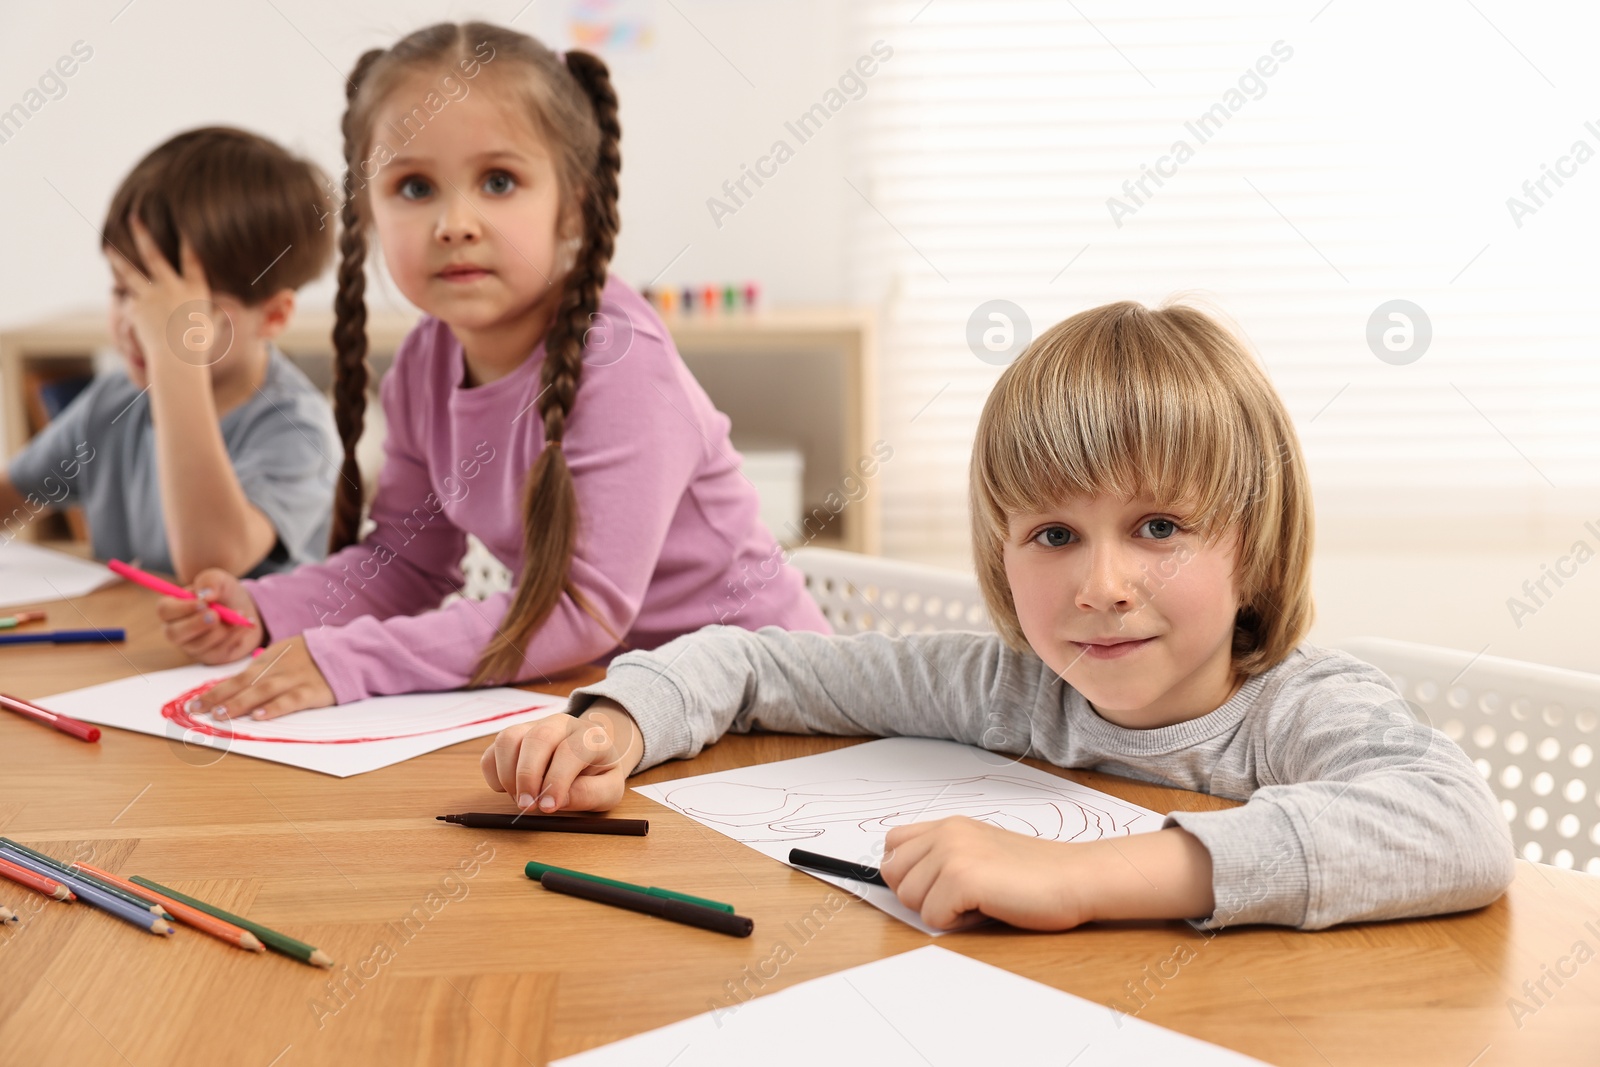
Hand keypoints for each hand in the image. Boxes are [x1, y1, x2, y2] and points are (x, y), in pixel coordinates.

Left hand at [106, 216, 216, 370]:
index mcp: (195, 289)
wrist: (177, 360)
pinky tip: (114, 286)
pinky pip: (128, 297)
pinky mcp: (136, 308)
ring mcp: (151, 296)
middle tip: (135, 216)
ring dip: (118, 258)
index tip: (182, 222)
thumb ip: (219, 313)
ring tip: (108, 248)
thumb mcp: (213, 325)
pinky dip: (123, 293)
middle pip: (153, 255)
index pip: (192, 259)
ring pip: (130, 272)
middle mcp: (171, 287)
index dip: (188, 240)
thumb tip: (232, 309)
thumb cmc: (199, 345)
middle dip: (143, 234)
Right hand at [158, 567, 262, 663]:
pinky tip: (243, 626)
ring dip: (222, 629)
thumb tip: (205, 594)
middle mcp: (178, 629)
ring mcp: (192, 646)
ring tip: (238, 615)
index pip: (165, 610)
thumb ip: (210, 581)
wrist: (246, 612)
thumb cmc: (224, 594)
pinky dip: (235, 636)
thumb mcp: (220, 580)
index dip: (182, 608)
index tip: (203, 603)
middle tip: (215, 615)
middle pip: (174, 634)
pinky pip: (219, 651)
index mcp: (173, 608)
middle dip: (196, 625)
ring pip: (200, 644)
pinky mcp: (210, 657)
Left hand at [185, 635, 334, 719]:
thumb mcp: (286, 654)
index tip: (193, 704)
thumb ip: (265, 669)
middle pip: (244, 683)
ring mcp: (295, 679)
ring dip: (240, 703)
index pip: (237, 676)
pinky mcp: (313, 691)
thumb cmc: (315, 656)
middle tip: (196, 711)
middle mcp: (278, 668)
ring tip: (221, 715)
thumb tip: (237, 684)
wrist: (349, 651)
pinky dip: (275, 708)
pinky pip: (291, 700)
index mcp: (270, 659)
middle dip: (218, 697)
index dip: (214, 690)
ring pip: (262, 691)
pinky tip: (260, 716)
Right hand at [481, 699, 642, 811]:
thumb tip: (558, 801)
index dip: (557, 780)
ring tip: (522, 799)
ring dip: (509, 776)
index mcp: (589, 736)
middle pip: (536, 738)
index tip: (549, 808)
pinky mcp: (512, 738)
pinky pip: (491, 752)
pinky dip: (494, 776)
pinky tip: (512, 790)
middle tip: (527, 806)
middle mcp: (560, 724)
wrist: (589, 755)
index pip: (570, 751)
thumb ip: (589, 794)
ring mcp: (532, 727)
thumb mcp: (608, 790)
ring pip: (508, 739)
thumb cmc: (598, 775)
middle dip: (527, 776)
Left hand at [881, 821, 1215, 931]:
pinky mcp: (963, 878)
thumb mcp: (980, 852)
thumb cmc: (1034, 874)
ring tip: (978, 901)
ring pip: (909, 899)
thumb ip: (944, 857)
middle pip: (893, 876)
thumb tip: (903, 881)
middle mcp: (946, 833)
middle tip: (962, 898)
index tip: (934, 886)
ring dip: (941, 911)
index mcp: (949, 825)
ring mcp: (953, 853)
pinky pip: (933, 917)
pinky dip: (957, 923)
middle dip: (921, 897)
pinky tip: (987, 909)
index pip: (892, 846)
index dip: (907, 873)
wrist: (1075, 877)